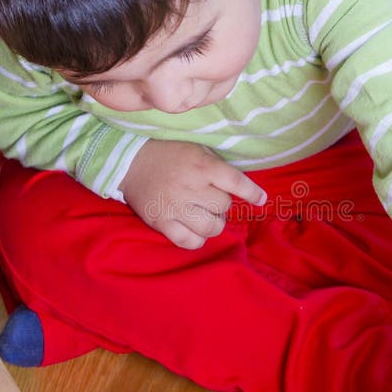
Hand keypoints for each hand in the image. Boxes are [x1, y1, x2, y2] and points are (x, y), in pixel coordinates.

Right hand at [120, 139, 266, 248]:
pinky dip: (197, 239)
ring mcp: (175, 207)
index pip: (236, 182)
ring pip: (210, 228)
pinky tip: (195, 230)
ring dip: (214, 224)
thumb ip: (218, 166)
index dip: (252, 193)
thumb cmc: (170, 154)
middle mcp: (190, 187)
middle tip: (211, 200)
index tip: (261, 200)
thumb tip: (241, 187)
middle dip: (222, 205)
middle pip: (224, 207)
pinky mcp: (161, 222)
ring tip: (206, 216)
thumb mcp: (197, 150)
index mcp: (202, 166)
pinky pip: (188, 241)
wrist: (130, 162)